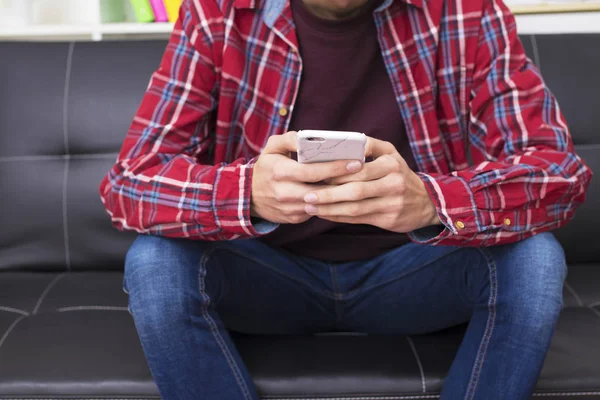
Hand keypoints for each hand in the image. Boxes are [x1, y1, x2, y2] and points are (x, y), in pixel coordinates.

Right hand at [251, 131, 362, 223]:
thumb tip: (307, 137)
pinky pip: (316, 212)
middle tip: (363, 174)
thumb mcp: (272, 148)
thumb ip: (289, 139)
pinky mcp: (293, 218)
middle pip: (321, 190)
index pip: (313, 171)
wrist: (249, 196)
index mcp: (280, 172)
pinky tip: (342, 195)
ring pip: (321, 204)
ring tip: (357, 184)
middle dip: (344, 183)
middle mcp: (284, 193)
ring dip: (340, 195)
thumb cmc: (266, 167)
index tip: (355, 162)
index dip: (335, 168)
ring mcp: (289, 208)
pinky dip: (329, 204)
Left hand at [302, 137, 440, 231]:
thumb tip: (344, 141)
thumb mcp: (391, 154)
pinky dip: (338, 217)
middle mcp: (393, 183)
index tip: (315, 174)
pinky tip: (323, 214)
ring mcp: (391, 203)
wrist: (427, 202)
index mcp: (391, 164)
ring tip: (310, 206)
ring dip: (329, 208)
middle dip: (328, 193)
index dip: (335, 173)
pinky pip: (358, 219)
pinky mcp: (388, 219)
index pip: (358, 169)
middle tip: (307, 193)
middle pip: (355, 190)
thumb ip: (370, 145)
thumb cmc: (400, 174)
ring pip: (354, 208)